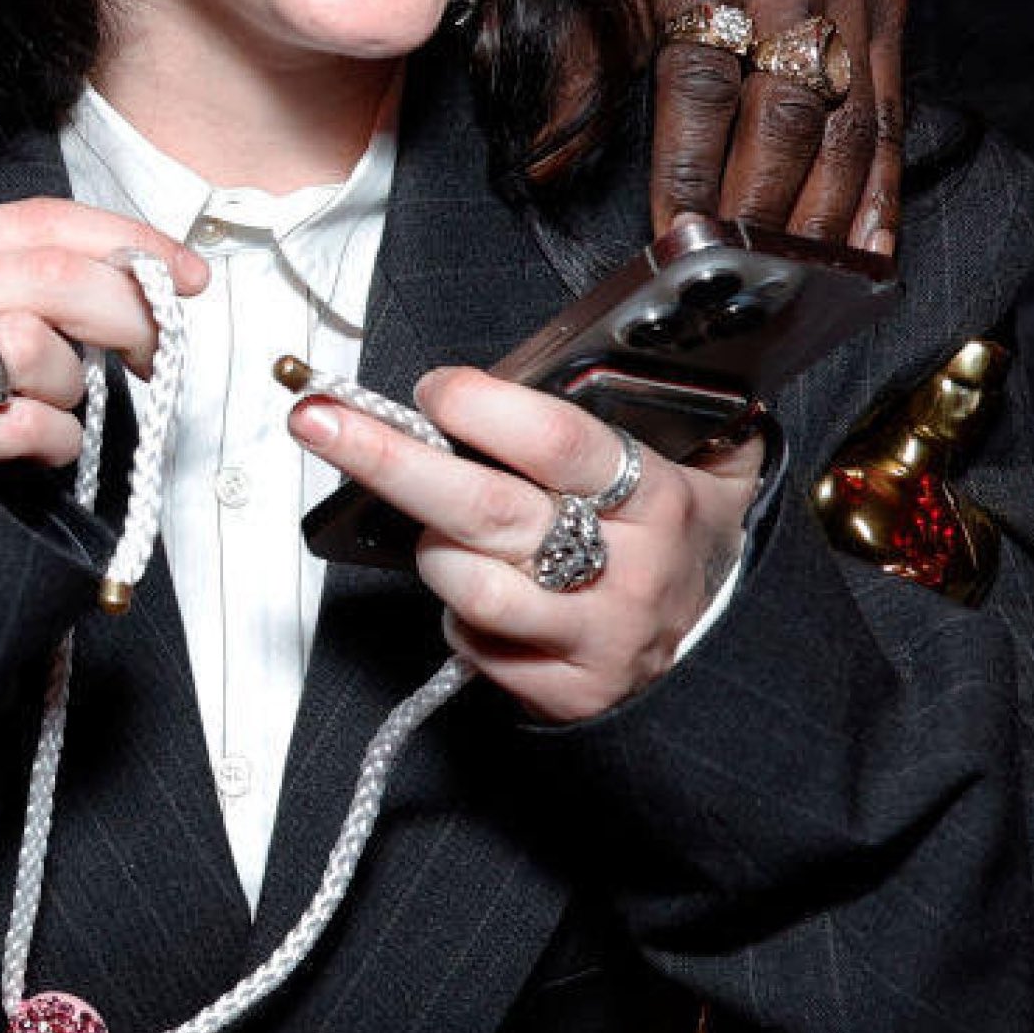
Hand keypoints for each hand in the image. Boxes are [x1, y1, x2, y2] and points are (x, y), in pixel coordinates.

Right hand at [0, 198, 207, 468]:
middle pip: (52, 277)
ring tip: (53, 404)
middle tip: (151, 351)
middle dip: (125, 313)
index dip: (128, 241)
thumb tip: (140, 274)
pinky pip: (30, 426)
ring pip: (36, 346)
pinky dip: (60, 441)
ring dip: (72, 385)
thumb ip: (21, 279)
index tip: (187, 276)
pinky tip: (43, 446)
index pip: (39, 220)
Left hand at [289, 369, 760, 725]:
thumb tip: (596, 339)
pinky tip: (484, 591)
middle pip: (485, 510)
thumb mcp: (699, 456)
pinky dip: (459, 617)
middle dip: (388, 460)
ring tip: (445, 531)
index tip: (430, 386)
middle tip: (315, 420)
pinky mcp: (568, 693)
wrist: (718, 640)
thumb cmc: (673, 527)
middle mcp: (629, 569)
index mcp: (658, 495)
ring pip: (470, 586)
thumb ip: (655, 399)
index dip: (480, 406)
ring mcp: (597, 636)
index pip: (557, 442)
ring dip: (434, 550)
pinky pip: (475, 646)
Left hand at [601, 0, 906, 255]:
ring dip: (825, 209)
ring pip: (847, 119)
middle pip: (785, 104)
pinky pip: (890, 113)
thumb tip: (544, 170)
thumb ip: (577, 71)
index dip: (691, 163)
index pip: (700, 79)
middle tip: (743, 263)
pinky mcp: (887, 7)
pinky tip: (866, 250)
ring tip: (804, 274)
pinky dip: (880, 189)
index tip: (678, 231)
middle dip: (763, 197)